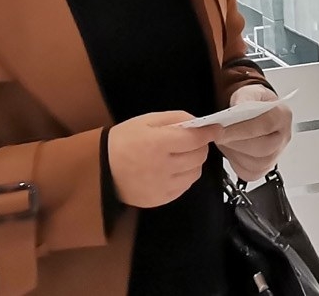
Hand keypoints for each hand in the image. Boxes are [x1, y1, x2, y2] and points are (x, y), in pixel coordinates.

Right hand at [107, 111, 221, 207]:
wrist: (102, 169)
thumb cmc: (125, 140)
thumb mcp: (147, 120)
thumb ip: (175, 118)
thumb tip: (199, 123)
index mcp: (158, 143)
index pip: (195, 139)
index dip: (210, 132)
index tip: (217, 128)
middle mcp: (163, 167)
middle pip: (199, 156)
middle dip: (200, 146)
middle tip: (191, 141)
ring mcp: (163, 186)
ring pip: (195, 173)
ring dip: (194, 162)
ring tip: (180, 156)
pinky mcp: (161, 199)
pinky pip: (184, 187)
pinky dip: (184, 176)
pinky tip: (173, 170)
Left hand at [217, 85, 292, 181]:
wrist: (251, 111)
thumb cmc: (251, 103)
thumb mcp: (247, 92)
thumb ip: (243, 99)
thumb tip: (238, 109)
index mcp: (282, 115)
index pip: (266, 125)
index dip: (242, 129)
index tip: (222, 130)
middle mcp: (283, 136)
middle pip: (263, 148)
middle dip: (236, 143)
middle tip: (218, 136)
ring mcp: (276, 154)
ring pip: (256, 164)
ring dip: (235, 154)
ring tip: (224, 141)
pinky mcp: (265, 168)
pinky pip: (251, 173)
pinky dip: (236, 164)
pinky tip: (232, 150)